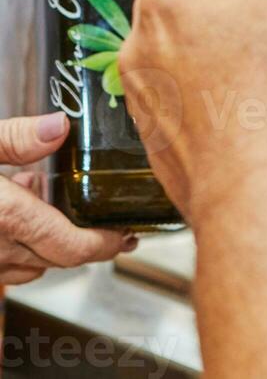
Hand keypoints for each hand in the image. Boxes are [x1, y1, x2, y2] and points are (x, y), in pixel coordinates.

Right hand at [0, 113, 132, 284]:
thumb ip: (16, 138)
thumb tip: (59, 127)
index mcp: (7, 218)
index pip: (73, 247)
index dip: (106, 245)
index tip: (127, 235)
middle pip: (58, 258)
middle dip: (87, 241)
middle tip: (112, 224)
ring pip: (32, 266)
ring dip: (51, 241)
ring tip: (56, 204)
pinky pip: (7, 266)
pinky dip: (22, 243)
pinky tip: (18, 209)